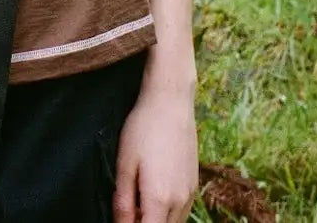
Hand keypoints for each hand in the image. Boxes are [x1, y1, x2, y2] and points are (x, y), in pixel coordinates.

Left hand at [115, 90, 196, 222]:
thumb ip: (123, 200)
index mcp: (160, 199)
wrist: (171, 104)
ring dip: (156, 220)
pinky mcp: (194, 184)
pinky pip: (182, 211)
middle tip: (126, 211)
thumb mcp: (125, 165)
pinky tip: (152, 198)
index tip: (121, 220)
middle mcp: (180, 201)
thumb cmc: (142, 131)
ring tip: (136, 205)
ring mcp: (190, 193)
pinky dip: (167, 213)